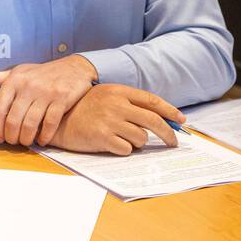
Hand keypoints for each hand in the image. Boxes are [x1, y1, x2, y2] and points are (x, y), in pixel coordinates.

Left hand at [0, 55, 96, 146]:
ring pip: (30, 123)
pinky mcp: (61, 99)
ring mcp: (45, 92)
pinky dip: (44, 136)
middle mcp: (28, 86)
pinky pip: (50, 123)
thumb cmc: (40, 73)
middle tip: (12, 142)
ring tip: (25, 142)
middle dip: (11, 136)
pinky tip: (42, 140)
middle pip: (13, 119)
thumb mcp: (16, 72)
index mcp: (14, 80)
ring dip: (26, 139)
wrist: (74, 68)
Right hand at [46, 84, 185, 154]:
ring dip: (137, 143)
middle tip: (172, 143)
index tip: (182, 120)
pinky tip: (110, 144)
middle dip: (168, 134)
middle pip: (153, 121)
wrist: (58, 119)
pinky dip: (123, 149)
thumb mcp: (106, 98)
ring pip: (141, 138)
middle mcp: (116, 104)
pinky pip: (127, 149)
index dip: (170, 111)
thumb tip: (159, 120)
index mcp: (118, 91)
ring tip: (121, 138)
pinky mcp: (103, 137)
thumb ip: (129, 105)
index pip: (152, 101)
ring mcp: (109, 120)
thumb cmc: (84, 109)